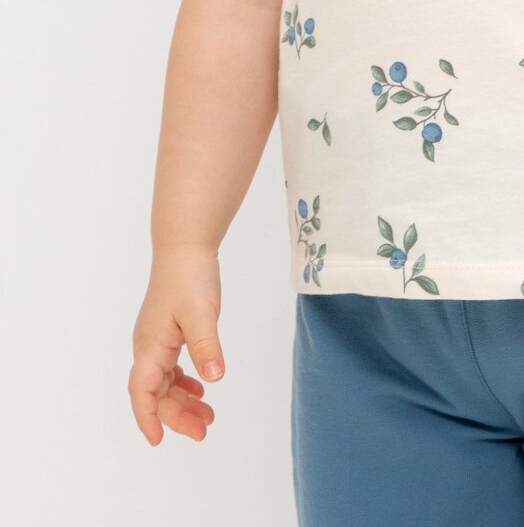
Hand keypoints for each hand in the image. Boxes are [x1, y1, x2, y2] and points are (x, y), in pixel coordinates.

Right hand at [129, 247, 225, 444]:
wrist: (185, 248)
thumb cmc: (190, 277)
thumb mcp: (201, 313)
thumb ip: (206, 347)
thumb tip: (214, 379)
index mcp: (151, 345)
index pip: (142, 391)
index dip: (147, 418)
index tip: (158, 441)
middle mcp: (149, 346)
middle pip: (156, 392)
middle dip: (176, 415)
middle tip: (204, 430)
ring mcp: (157, 339)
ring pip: (165, 382)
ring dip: (182, 401)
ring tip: (208, 416)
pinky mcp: (168, 332)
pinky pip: (171, 367)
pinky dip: (184, 382)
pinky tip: (201, 387)